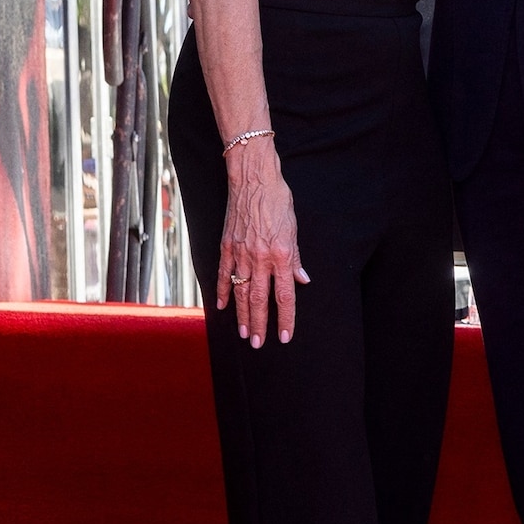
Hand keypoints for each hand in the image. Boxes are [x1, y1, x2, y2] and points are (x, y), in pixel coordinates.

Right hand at [216, 144, 308, 344]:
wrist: (253, 178)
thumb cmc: (277, 199)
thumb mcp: (294, 227)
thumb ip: (296, 256)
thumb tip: (301, 280)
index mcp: (282, 254)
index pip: (284, 295)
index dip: (285, 318)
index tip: (284, 336)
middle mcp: (261, 257)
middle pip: (259, 299)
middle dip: (260, 325)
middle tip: (258, 345)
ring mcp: (241, 253)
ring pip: (240, 292)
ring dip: (242, 315)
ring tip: (244, 333)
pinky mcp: (226, 246)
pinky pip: (223, 274)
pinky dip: (222, 292)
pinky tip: (221, 307)